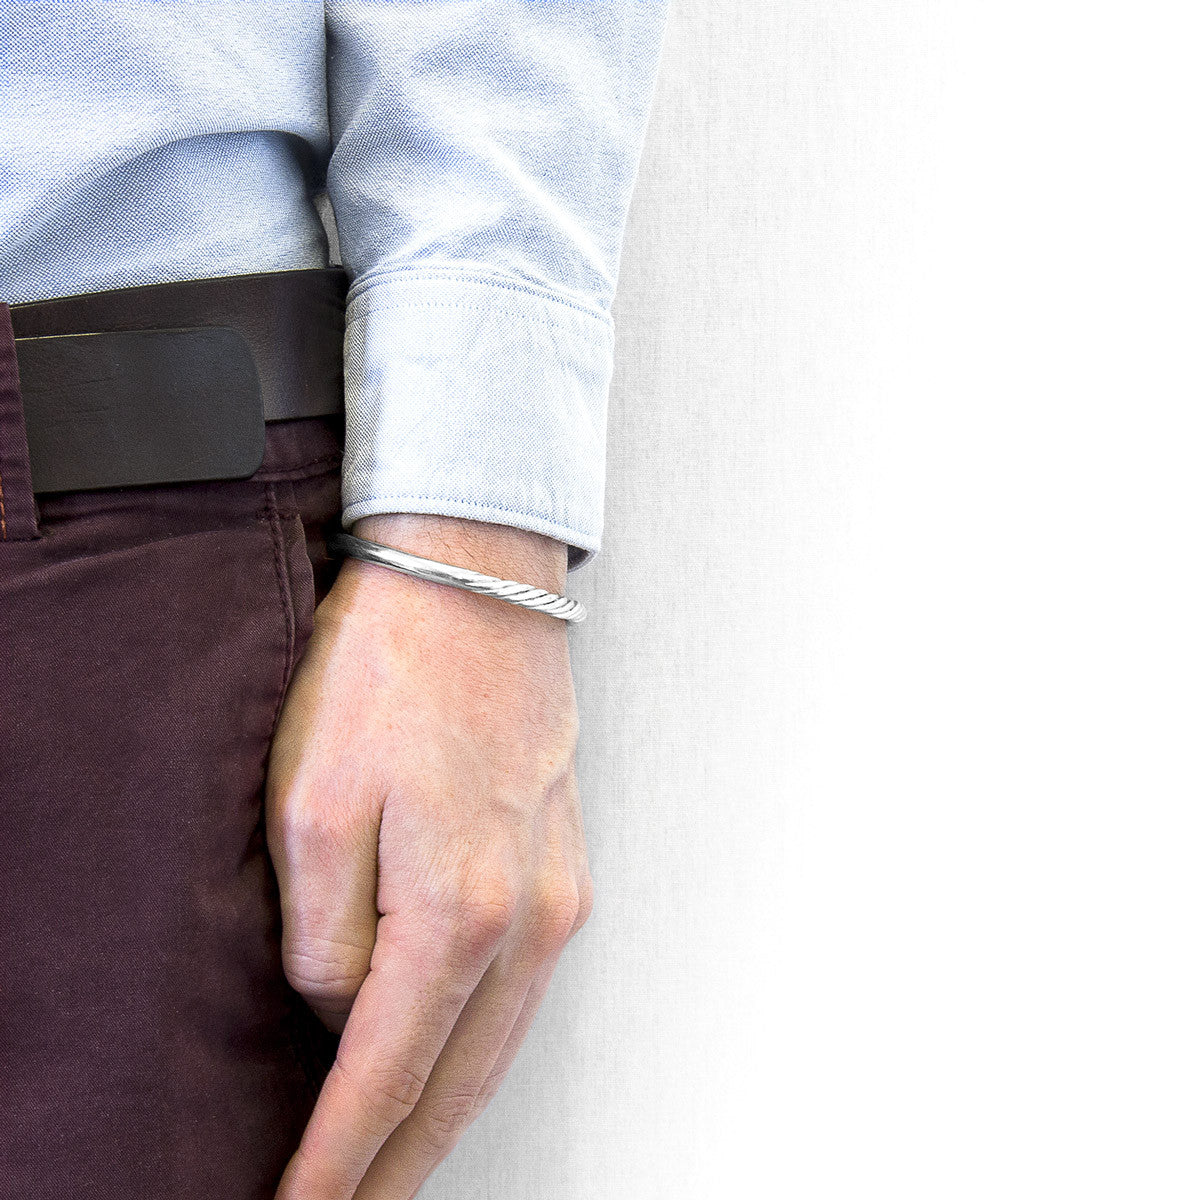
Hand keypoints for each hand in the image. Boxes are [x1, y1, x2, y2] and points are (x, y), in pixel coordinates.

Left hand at [267, 513, 592, 1198]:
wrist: (477, 580)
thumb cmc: (392, 670)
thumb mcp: (312, 803)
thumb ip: (325, 936)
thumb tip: (343, 1007)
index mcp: (459, 907)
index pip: (385, 1076)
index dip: (337, 1161)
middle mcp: (530, 917)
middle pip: (459, 1083)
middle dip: (399, 1164)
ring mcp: (561, 892)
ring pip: (500, 1043)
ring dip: (444, 1114)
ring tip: (393, 1160)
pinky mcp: (565, 863)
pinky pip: (522, 987)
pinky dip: (481, 1044)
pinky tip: (449, 1056)